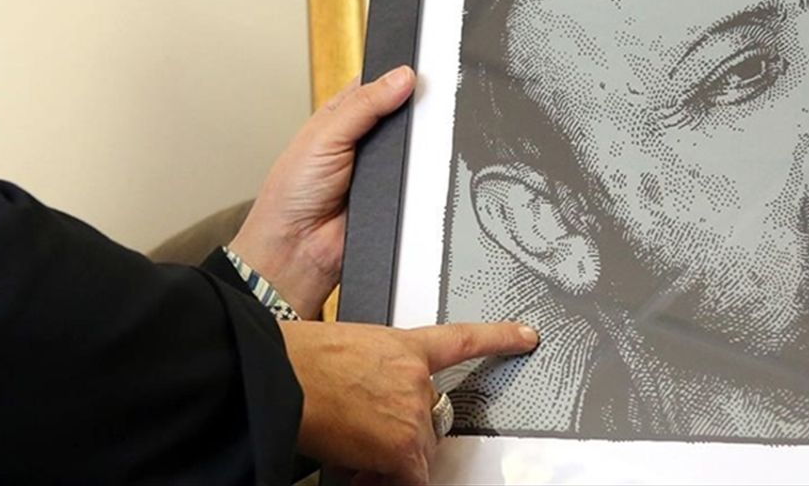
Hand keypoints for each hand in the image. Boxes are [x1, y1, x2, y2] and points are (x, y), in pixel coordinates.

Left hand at [229, 66, 415, 317]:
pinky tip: (428, 167)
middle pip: (404, 114)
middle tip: (436, 97)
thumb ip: (364, 105)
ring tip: (429, 135)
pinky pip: (422, 179)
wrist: (299, 249)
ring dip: (422, 144)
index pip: (378, 85)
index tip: (424, 65)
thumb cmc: (293, 193)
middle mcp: (365, 139)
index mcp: (342, 116)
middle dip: (418, 109)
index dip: (398, 74)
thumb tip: (402, 77)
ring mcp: (383, 168)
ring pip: (416, 147)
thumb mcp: (326, 136)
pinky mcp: (399, 194)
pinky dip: (426, 174)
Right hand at [279, 319, 538, 483]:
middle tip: (364, 436)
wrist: (281, 375)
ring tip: (350, 451)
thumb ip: (378, 373)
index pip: (463, 339)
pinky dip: (390, 480)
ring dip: (389, 459)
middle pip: (431, 418)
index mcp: (405, 345)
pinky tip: (363, 474)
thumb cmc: (299, 359)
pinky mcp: (402, 446)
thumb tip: (373, 408)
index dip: (500, 338)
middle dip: (402, 434)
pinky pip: (411, 477)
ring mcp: (412, 412)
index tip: (527, 337)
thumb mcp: (350, 350)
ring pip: (416, 450)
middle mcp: (417, 378)